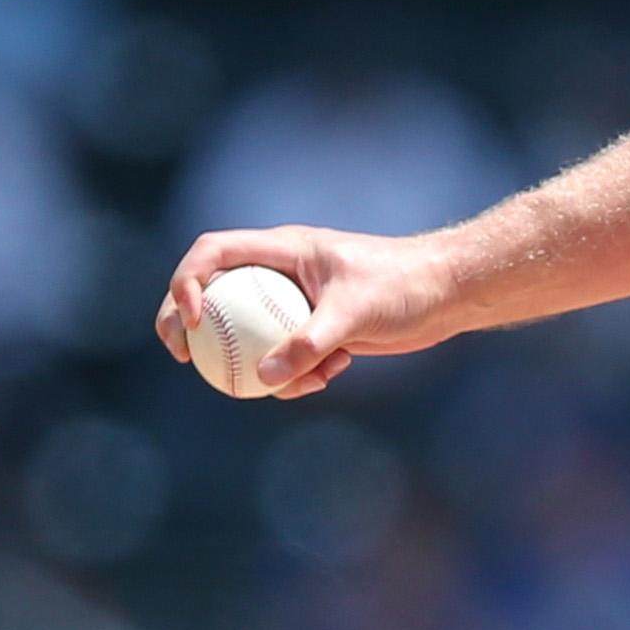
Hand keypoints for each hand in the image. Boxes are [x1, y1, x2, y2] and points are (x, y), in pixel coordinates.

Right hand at [155, 224, 465, 398]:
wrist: (446, 295)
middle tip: (183, 358)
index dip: (188, 281)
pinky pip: (284, 359)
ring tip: (304, 380)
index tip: (195, 318)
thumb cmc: (403, 286)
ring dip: (262, 366)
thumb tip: (265, 378)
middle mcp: (280, 272)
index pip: (214, 253)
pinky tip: (336, 375)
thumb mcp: (355, 313)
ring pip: (247, 336)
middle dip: (188, 325)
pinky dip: (300, 376)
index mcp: (283, 249)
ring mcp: (294, 303)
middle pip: (213, 293)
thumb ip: (309, 343)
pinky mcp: (313, 330)